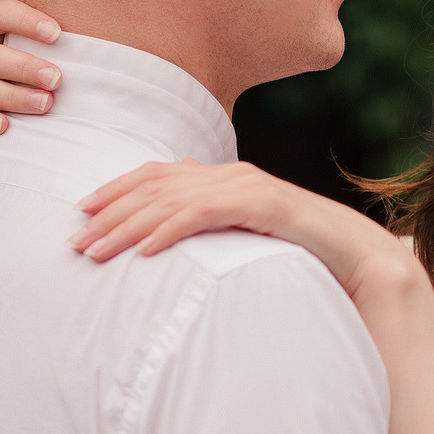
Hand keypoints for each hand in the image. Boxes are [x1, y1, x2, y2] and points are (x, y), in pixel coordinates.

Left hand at [71, 159, 421, 304]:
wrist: (358, 258)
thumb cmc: (301, 256)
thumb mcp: (245, 242)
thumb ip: (213, 232)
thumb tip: (172, 241)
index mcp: (223, 178)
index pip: (157, 174)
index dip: (116, 190)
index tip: (81, 212)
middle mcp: (230, 174)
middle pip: (154, 185)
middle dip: (109, 213)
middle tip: (75, 241)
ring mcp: (246, 186)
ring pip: (171, 200)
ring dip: (127, 226)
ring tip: (96, 251)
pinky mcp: (262, 205)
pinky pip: (204, 214)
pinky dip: (170, 230)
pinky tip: (145, 251)